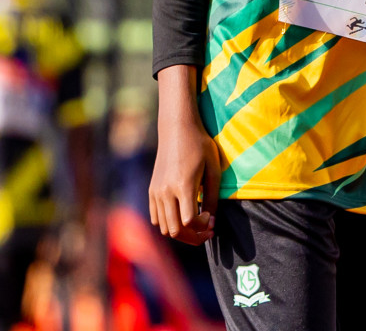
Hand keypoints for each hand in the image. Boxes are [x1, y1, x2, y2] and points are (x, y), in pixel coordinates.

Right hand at [149, 66, 218, 245]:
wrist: (177, 128)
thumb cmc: (200, 145)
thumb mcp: (213, 170)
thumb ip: (212, 198)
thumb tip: (210, 222)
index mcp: (183, 185)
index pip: (190, 222)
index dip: (203, 227)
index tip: (212, 220)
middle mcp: (166, 191)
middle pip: (175, 230)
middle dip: (193, 237)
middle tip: (207, 232)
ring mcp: (156, 191)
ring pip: (164, 228)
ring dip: (181, 233)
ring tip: (196, 225)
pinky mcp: (152, 190)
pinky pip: (156, 218)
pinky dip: (169, 224)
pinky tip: (182, 215)